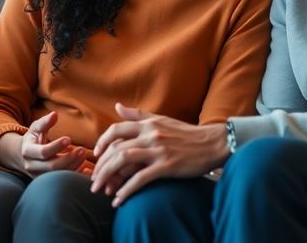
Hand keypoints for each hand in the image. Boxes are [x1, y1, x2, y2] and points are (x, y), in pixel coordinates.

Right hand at [0, 111, 87, 176]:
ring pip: (58, 176)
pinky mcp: (46, 182)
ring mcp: (38, 176)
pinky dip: (74, 175)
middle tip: (82, 150)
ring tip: (84, 155)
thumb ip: (44, 122)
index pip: (43, 152)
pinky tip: (85, 169)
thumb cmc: (32, 138)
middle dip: (69, 159)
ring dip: (74, 166)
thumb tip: (55, 114)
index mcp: (28, 152)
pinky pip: (61, 181)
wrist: (22, 155)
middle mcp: (31, 166)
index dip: (56, 146)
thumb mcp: (35, 128)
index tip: (69, 139)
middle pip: (52, 166)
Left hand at [90, 103, 229, 206]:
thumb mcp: (162, 120)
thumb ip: (138, 115)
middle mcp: (150, 135)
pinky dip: (126, 190)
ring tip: (100, 190)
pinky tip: (119, 200)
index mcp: (148, 124)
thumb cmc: (187, 134)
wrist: (213, 143)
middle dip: (100, 165)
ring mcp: (158, 150)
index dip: (101, 142)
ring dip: (107, 176)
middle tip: (93, 179)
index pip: (116, 130)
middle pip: (116, 148)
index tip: (96, 154)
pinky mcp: (167, 166)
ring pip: (123, 161)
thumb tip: (117, 106)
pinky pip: (140, 179)